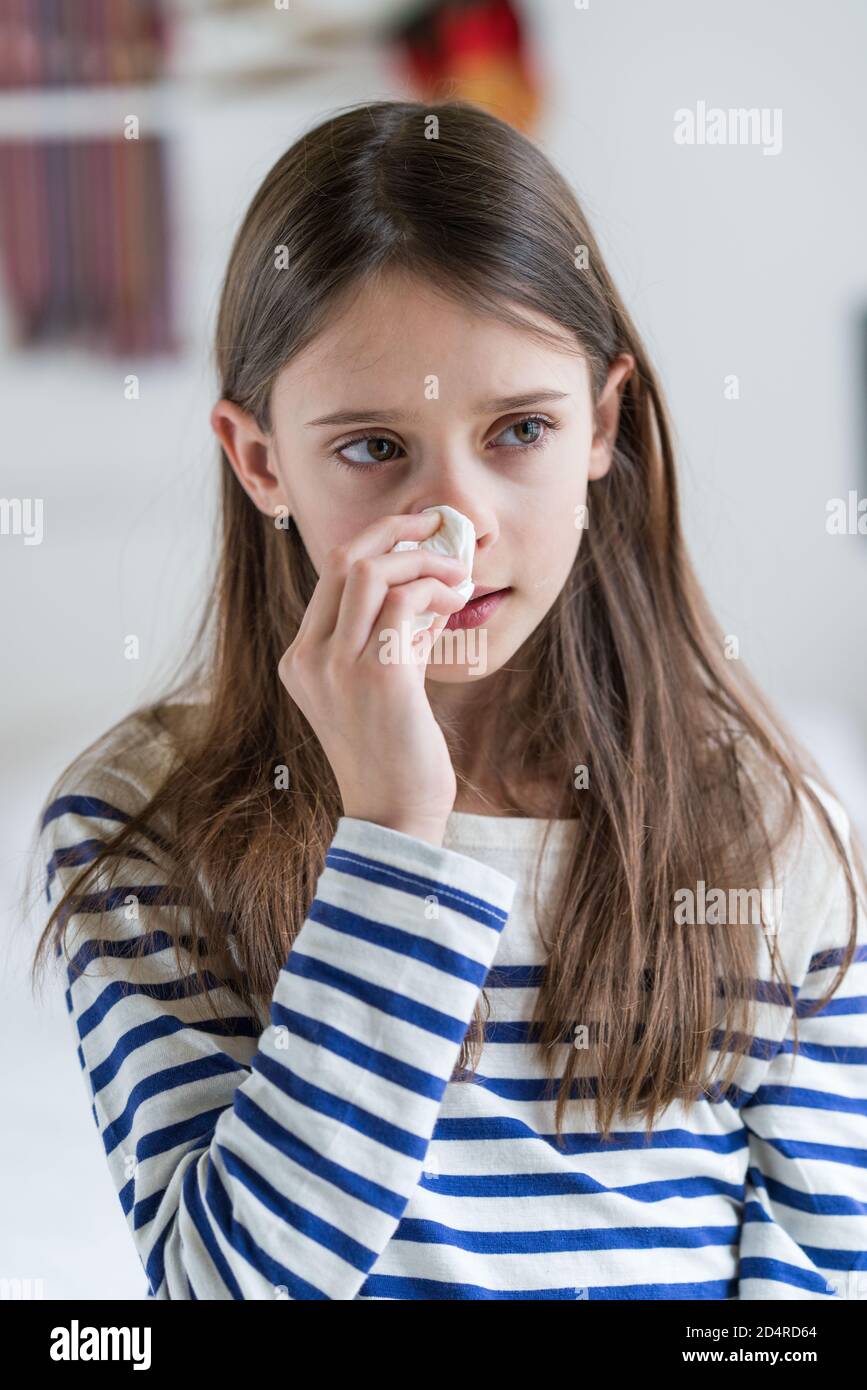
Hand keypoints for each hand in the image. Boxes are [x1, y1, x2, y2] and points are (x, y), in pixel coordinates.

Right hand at [278, 511, 469, 845]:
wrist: (395, 817)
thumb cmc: (394, 755)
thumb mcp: (381, 687)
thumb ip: (391, 639)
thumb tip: (425, 589)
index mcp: (301, 660)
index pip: (330, 576)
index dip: (377, 542)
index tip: (415, 531)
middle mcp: (309, 659)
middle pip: (344, 560)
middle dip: (397, 530)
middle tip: (439, 525)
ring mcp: (339, 668)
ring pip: (373, 573)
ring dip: (424, 561)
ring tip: (458, 574)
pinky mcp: (380, 678)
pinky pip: (406, 604)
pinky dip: (436, 591)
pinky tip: (457, 602)